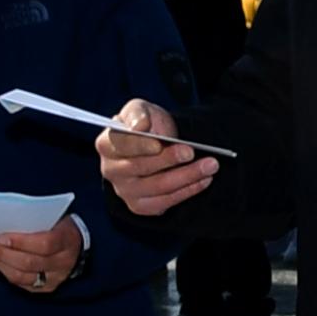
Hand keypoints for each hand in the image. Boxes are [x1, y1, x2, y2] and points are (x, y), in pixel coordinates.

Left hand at [0, 214, 86, 294]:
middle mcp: (64, 263)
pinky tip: (1, 262)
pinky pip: (21, 283)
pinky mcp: (46, 287)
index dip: (21, 242)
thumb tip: (5, 223)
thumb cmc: (59, 227)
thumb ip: (34, 220)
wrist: (76, 244)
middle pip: (29, 262)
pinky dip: (7, 272)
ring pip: (22, 276)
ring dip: (2, 264)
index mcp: (68, 240)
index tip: (3, 237)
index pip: (45, 244)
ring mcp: (55, 278)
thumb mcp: (54, 217)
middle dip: (5, 253)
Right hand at [97, 98, 218, 216]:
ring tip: (209, 166)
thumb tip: (140, 126)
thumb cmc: (146, 127)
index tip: (159, 143)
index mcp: (107, 144)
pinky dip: (187, 191)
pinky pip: (165, 202)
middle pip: (140, 168)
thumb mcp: (141, 110)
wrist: (157, 145)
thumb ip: (138, 113)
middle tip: (191, 152)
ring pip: (157, 187)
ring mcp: (125, 190)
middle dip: (169, 159)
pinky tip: (203, 180)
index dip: (140, 145)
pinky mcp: (140, 205)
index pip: (121, 145)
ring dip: (187, 177)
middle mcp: (112, 170)